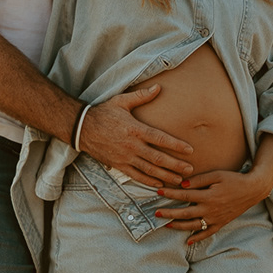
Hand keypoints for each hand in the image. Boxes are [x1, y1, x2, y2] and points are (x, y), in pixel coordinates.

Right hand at [72, 82, 201, 189]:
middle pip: (158, 158)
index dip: (176, 145)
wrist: (82, 128)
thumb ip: (141, 96)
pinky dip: (148, 181)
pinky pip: (136, 176)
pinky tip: (159, 184)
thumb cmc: (103, 113)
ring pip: (149, 170)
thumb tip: (158, 88)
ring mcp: (125, 157)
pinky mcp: (119, 165)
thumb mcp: (121, 101)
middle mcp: (132, 146)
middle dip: (176, 165)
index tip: (190, 150)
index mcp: (135, 129)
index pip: (160, 139)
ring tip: (179, 180)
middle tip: (190, 170)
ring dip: (166, 176)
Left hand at [155, 156, 272, 237]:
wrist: (252, 189)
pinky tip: (188, 240)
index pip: (184, 196)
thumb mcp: (217, 175)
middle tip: (156, 212)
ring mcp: (215, 218)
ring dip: (178, 225)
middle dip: (169, 213)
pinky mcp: (221, 223)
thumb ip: (199, 180)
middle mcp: (210, 209)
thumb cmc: (234, 179)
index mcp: (208, 196)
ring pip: (193, 225)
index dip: (170, 194)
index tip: (158, 192)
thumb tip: (183, 185)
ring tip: (166, 224)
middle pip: (185, 213)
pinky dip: (197, 237)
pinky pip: (207, 233)